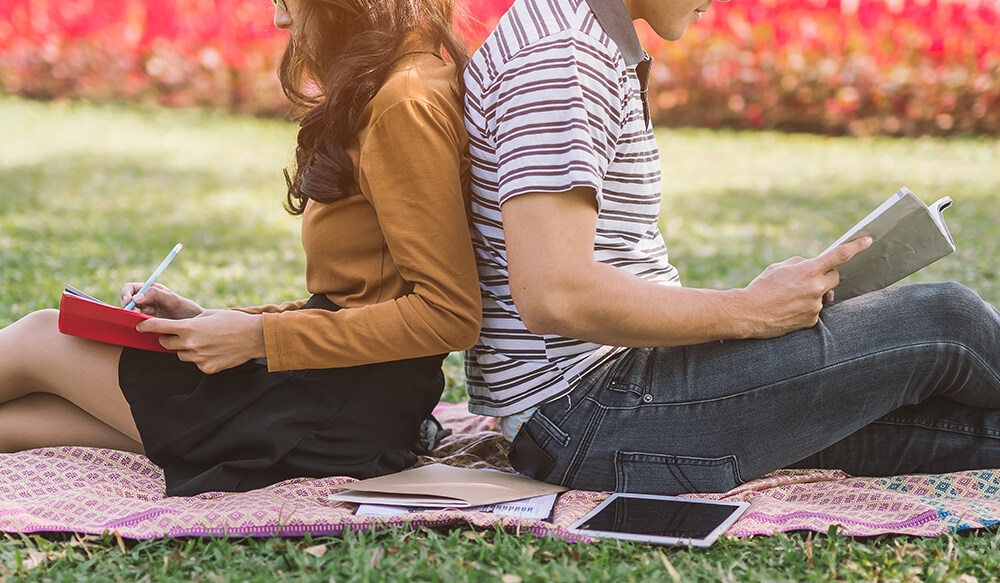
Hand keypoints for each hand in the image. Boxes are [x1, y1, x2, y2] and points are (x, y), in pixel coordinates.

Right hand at [121, 282, 203, 318]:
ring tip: (141, 320)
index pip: (130, 288)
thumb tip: (136, 297)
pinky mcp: (148, 323)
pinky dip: (136, 324)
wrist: (195, 323)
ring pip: (130, 313)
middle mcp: (146, 300)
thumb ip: (156, 295)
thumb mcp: (173, 300)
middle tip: (135, 314)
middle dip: (128, 307)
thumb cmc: (186, 308)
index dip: (126, 294)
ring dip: (131, 316)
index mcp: (150, 290)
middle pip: (127, 302)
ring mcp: (146, 312)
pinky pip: (136, 323)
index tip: (128, 302)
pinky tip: (143, 327)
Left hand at [136, 310, 265, 373]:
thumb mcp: (209, 315)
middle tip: (180, 333)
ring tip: (204, 342)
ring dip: (186, 348)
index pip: (158, 327)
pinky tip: (214, 351)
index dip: (145, 326)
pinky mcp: (207, 368)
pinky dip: (200, 357)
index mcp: (189, 327)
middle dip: (169, 337)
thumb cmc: (234, 321)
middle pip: (166, 343)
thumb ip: (189, 322)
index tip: (139, 326)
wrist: (255, 336)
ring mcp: (198, 358)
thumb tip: (177, 328)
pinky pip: (196, 363)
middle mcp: (190, 344)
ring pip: (181, 354)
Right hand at [740, 237, 871, 338]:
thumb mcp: (778, 267)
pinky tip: (789, 309)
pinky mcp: (811, 320)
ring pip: (823, 296)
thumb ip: (799, 264)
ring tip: (789, 298)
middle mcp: (816, 288)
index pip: (840, 255)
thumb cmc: (761, 287)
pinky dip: (805, 308)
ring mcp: (815, 306)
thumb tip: (811, 266)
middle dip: (825, 276)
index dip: (857, 246)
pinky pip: (815, 310)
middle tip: (808, 279)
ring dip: (812, 294)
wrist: (748, 314)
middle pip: (834, 278)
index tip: (869, 240)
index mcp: (808, 270)